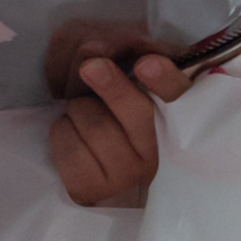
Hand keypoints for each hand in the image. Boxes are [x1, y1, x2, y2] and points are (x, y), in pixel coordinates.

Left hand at [51, 51, 194, 206]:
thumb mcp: (133, 93)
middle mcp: (157, 155)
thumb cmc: (120, 126)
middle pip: (129, 108)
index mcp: (176, 124)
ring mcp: (124, 177)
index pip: (179, 98)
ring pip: (92, 121)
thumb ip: (132, 70)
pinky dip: (61, 130)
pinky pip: (66, 143)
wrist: (101, 179)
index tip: (146, 63)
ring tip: (83, 114)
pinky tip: (71, 135)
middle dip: (106, 83)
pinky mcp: (90, 189)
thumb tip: (99, 50)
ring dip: (78, 108)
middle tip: (90, 67)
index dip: (164, 81)